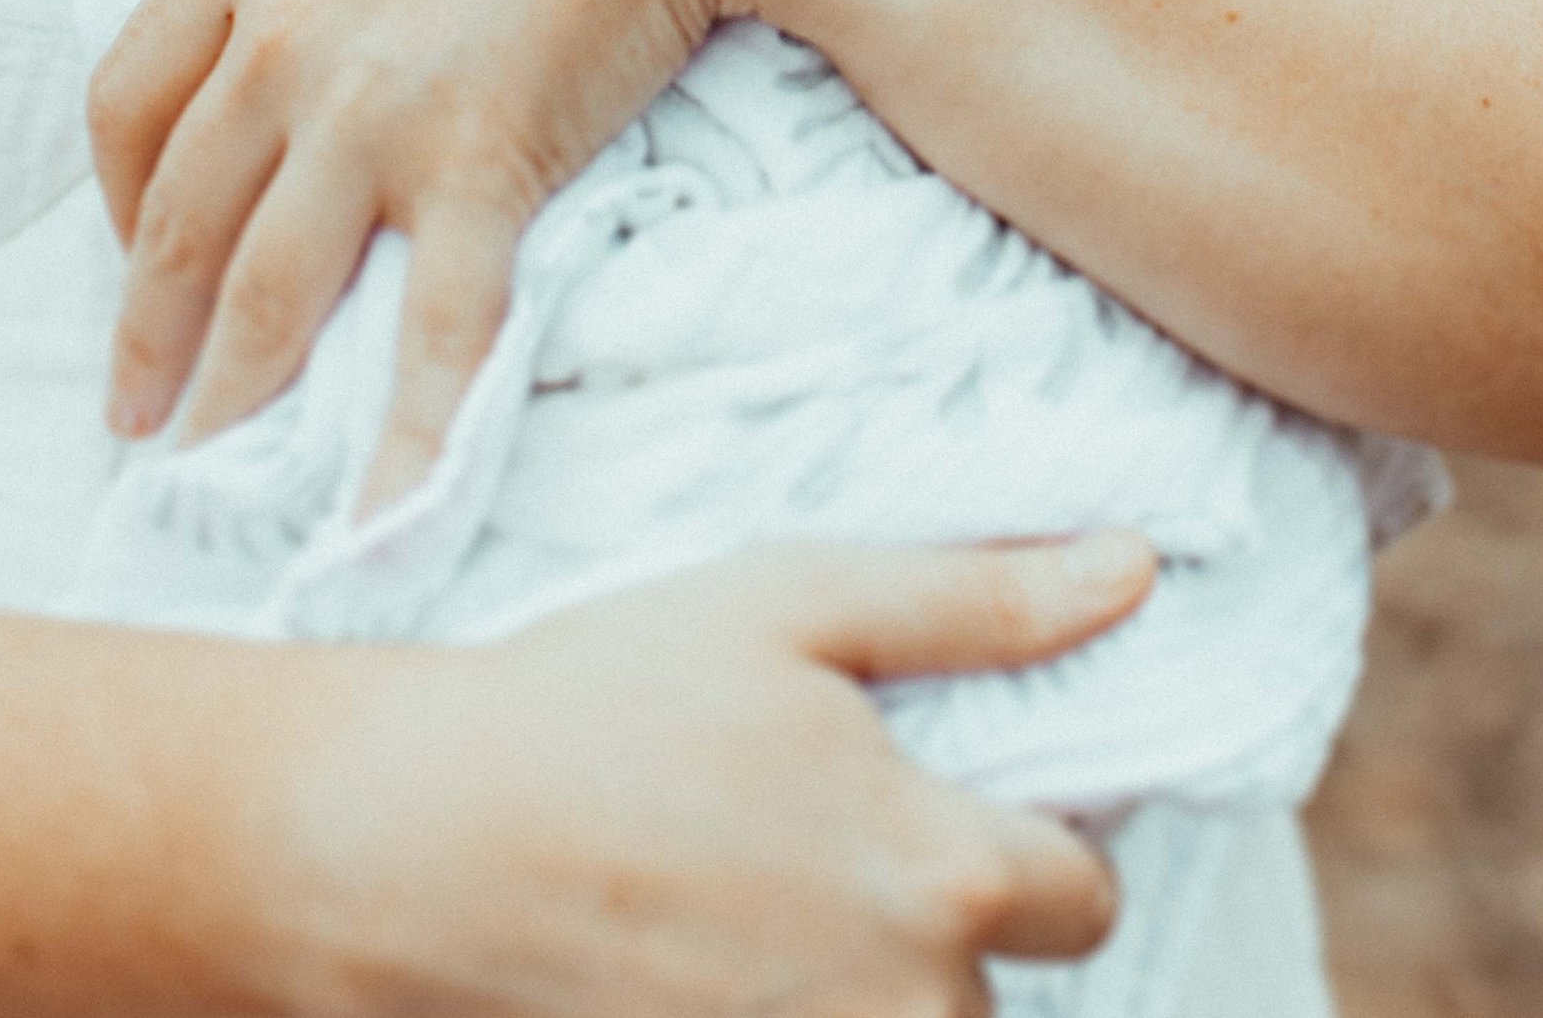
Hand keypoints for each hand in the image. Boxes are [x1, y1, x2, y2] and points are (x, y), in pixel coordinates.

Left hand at [91, 0, 833, 503]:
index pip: (133, 86)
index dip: (117, 182)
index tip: (130, 237)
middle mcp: (289, 42)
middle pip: (177, 216)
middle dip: (149, 329)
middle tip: (142, 413)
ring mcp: (375, 114)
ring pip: (266, 290)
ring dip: (229, 397)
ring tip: (211, 475)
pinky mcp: (478, 169)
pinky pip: (427, 334)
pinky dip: (398, 440)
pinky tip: (378, 520)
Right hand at [280, 534, 1149, 1014]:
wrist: (407, 842)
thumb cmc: (600, 701)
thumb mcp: (796, 603)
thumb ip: (982, 601)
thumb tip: (1135, 570)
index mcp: (939, 876)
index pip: (1088, 897)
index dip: (1045, 841)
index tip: (963, 795)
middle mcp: (900, 1011)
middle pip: (991, 991)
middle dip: (941, 930)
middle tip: (823, 843)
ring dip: (867, 988)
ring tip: (755, 899)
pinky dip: (784, 1008)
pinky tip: (710, 953)